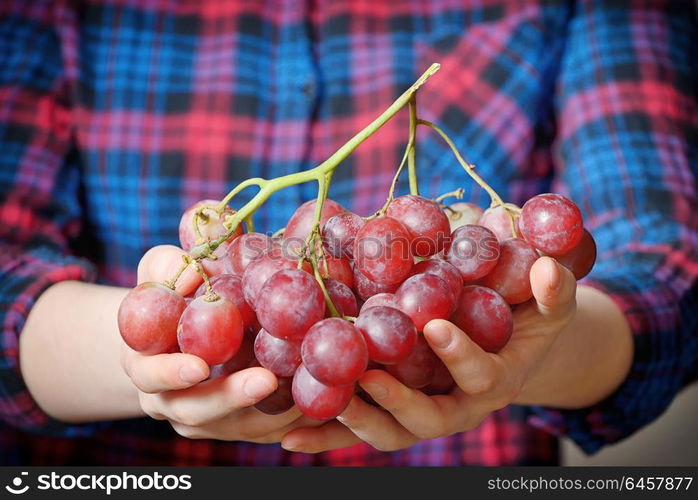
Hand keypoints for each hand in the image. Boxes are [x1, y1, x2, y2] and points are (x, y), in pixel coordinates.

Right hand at [121, 245, 320, 441]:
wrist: (176, 335)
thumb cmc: (169, 294)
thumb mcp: (158, 272)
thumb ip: (167, 267)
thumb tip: (194, 272)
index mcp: (145, 364)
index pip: (151, 376)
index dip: (171, 374)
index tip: (199, 366)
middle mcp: (169, 400)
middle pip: (195, 410)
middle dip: (231, 397)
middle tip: (265, 381)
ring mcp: (203, 419)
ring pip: (235, 426)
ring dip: (268, 412)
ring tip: (303, 390)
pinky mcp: (234, 426)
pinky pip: (261, 429)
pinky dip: (287, 418)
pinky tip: (313, 399)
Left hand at [280, 256, 576, 451]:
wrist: (509, 352)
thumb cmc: (527, 322)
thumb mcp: (548, 306)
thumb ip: (554, 291)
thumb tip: (550, 266)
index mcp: (495, 379)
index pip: (480, 375)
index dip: (460, 354)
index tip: (434, 325)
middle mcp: (459, 407)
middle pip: (428, 420)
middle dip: (398, 401)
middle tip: (368, 377)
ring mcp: (424, 415)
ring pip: (389, 433)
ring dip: (355, 422)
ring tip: (323, 402)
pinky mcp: (395, 416)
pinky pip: (360, 432)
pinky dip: (327, 436)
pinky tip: (291, 435)